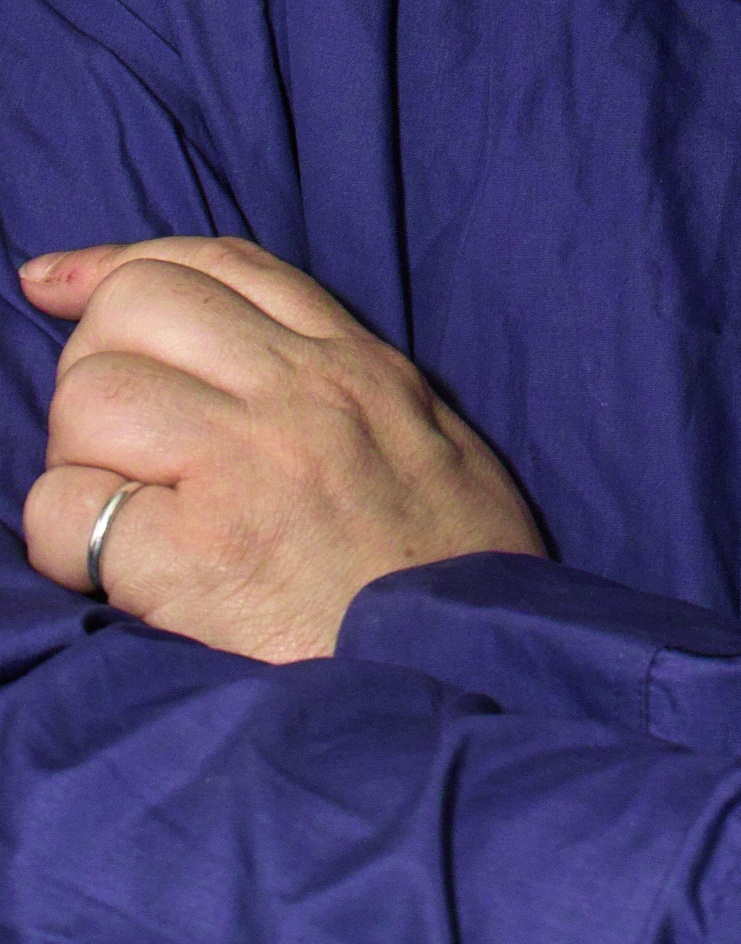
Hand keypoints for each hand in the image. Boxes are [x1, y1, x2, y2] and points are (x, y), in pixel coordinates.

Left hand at [18, 237, 543, 661]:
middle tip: (115, 444)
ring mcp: (242, 469)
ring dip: (79, 456)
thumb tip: (260, 358)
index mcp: (354, 366)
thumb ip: (355, 388)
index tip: (56, 282)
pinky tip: (113, 574)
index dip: (116, 264)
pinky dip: (65, 541)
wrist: (483, 679)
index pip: (217, 264)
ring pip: (90, 396)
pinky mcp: (197, 561)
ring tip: (122, 513)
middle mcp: (297, 395)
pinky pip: (67, 511)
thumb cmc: (461, 574)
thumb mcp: (435, 439)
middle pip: (134, 309)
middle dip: (94, 365)